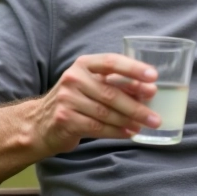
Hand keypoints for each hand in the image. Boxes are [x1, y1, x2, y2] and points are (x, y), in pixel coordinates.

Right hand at [29, 53, 159, 156]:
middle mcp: (73, 78)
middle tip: (155, 117)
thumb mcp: (93, 85)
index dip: (133, 68)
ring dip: (128, 122)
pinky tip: (129, 134)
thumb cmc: (76, 100)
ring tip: (144, 127)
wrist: (41, 123)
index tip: (154, 77)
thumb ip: (117, 84)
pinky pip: (97, 127)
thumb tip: (149, 90)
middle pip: (111, 93)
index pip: (111, 62)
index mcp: (84, 64)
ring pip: (106, 113)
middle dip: (136, 106)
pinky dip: (116, 132)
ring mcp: (67, 99)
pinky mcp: (65, 119)